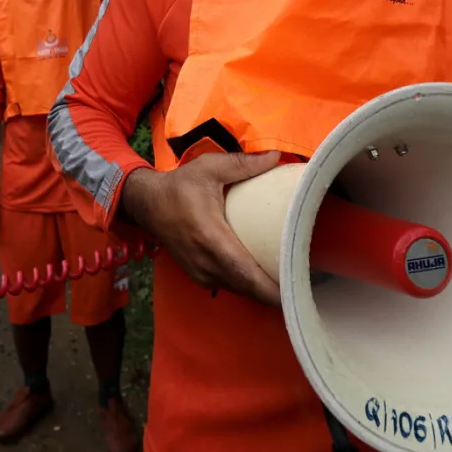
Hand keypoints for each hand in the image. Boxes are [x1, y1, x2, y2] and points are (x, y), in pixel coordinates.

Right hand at [119, 151, 281, 305]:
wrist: (147, 204)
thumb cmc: (180, 186)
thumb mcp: (209, 168)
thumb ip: (244, 164)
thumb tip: (278, 157)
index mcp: (210, 237)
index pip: (245, 272)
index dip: (270, 288)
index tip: (296, 290)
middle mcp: (205, 262)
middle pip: (247, 288)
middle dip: (275, 294)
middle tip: (305, 288)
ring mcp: (200, 272)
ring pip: (239, 291)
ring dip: (262, 292)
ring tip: (291, 285)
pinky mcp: (198, 276)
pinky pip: (229, 287)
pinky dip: (248, 287)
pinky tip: (266, 280)